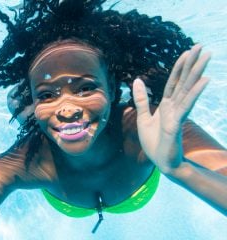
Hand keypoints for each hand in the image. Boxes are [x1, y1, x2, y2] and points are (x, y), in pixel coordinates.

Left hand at [132, 44, 210, 173]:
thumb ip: (142, 99)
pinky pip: (186, 105)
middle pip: (183, 81)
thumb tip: (137, 80)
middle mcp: (174, 106)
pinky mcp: (177, 123)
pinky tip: (203, 80)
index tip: (187, 52)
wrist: (160, 161)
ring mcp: (177, 114)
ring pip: (187, 89)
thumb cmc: (153, 142)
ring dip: (197, 73)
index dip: (179, 67)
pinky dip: (194, 92)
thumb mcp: (143, 117)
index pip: (173, 82)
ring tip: (206, 58)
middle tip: (202, 46)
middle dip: (192, 64)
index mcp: (166, 105)